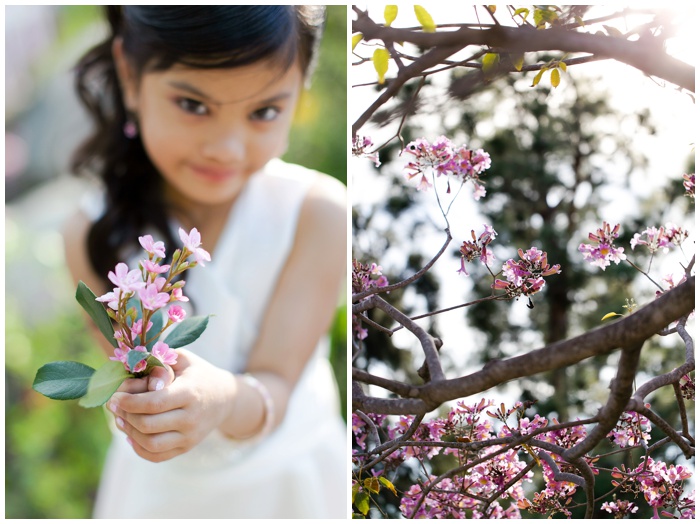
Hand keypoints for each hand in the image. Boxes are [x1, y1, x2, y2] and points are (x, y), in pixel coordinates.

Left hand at [108, 349, 236, 462]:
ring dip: (129, 432)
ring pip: (150, 443)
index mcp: (190, 393)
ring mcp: (190, 436)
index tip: (114, 396)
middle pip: (148, 424)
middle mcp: (191, 418)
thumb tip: (131, 370)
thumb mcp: (184, 359)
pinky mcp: (186, 448)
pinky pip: (156, 456)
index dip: (129, 401)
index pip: (154, 403)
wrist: (225, 398)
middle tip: (113, 405)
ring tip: (120, 419)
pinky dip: (138, 448)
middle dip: (124, 415)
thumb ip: (159, 361)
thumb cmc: (198, 374)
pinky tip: (130, 434)